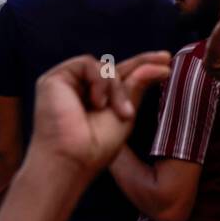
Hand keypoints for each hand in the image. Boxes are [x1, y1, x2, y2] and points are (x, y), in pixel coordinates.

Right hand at [26, 52, 170, 177]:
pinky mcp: (53, 80)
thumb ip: (137, 87)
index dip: (142, 66)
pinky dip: (99, 81)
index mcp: (93, 101)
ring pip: (104, 68)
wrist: (72, 161)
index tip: (166, 62)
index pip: (119, 78)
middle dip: (140, 64)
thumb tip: (160, 66)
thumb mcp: (125, 114)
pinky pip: (88, 64)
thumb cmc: (96, 148)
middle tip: (164, 59)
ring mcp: (65, 85)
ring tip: (119, 112)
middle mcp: (78, 91)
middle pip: (113, 68)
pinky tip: (97, 103)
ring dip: (117, 88)